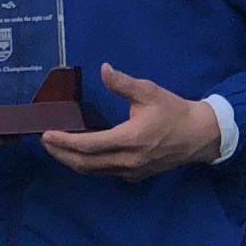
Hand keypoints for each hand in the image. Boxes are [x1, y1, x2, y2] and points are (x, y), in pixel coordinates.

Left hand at [40, 65, 221, 181]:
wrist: (200, 136)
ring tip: (57, 146)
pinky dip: (88, 163)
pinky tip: (81, 151)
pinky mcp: (135, 175)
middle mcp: (128, 160)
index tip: (46, 134)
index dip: (63, 141)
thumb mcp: (149, 92)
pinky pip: (104, 172)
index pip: (88, 145)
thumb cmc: (174, 112)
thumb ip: (123, 83)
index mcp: (130, 139)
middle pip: (84, 164)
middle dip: (61, 154)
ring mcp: (131, 171)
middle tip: (45, 141)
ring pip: (93, 171)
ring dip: (72, 160)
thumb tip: (103, 69)